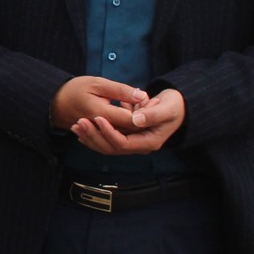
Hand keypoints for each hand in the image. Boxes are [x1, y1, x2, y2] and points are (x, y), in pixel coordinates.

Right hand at [50, 75, 146, 131]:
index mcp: (101, 114)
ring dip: (136, 125)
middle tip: (152, 102)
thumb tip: (142, 96)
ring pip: (125, 137)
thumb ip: (120, 91)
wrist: (54, 102)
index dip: (145, 113)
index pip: (131, 120)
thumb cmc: (75, 89)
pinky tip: (133, 116)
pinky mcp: (99, 138)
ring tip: (144, 107)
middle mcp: (101, 129)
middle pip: (131, 131)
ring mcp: (100, 135)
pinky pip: (115, 139)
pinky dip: (127, 128)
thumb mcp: (98, 83)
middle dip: (143, 120)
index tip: (152, 101)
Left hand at [69, 87, 186, 155]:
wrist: (177, 106)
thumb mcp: (167, 107)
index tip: (98, 118)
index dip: (109, 132)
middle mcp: (139, 146)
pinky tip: (82, 126)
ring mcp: (133, 142)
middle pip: (111, 148)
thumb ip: (152, 114)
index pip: (123, 144)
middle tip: (80, 122)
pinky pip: (107, 139)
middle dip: (94, 136)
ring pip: (107, 145)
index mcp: (149, 142)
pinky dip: (94, 133)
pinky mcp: (127, 136)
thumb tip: (135, 120)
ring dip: (91, 136)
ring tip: (76, 124)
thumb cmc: (174, 106)